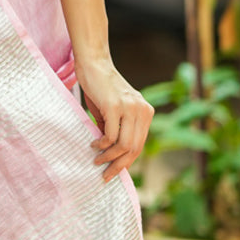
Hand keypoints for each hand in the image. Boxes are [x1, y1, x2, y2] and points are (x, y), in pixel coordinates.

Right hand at [77, 57, 153, 181]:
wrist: (94, 64)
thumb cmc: (101, 89)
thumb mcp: (114, 112)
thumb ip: (117, 130)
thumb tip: (112, 156)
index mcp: (146, 112)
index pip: (140, 144)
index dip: (127, 162)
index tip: (114, 173)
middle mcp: (142, 110)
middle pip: (134, 148)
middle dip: (119, 165)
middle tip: (105, 175)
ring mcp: (130, 108)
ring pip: (124, 145)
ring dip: (109, 157)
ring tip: (97, 160)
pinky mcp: (115, 106)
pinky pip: (111, 135)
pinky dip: (102, 145)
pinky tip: (93, 145)